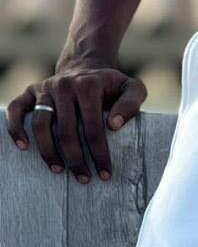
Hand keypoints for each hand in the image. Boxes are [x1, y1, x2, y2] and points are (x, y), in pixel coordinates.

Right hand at [6, 60, 146, 182]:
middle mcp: (64, 85)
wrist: (86, 67)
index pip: (92, 127)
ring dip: (48, 151)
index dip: (99, 153)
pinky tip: (23, 147)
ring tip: (58, 171)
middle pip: (66, 130)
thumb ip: (131, 103)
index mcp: (88, 85)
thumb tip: (114, 125)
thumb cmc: (112, 86)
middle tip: (84, 179)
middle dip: (75, 159)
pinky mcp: (31, 91)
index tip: (105, 174)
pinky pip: (16, 108)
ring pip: (40, 124)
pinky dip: (16, 127)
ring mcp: (45, 88)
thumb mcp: (132, 88)